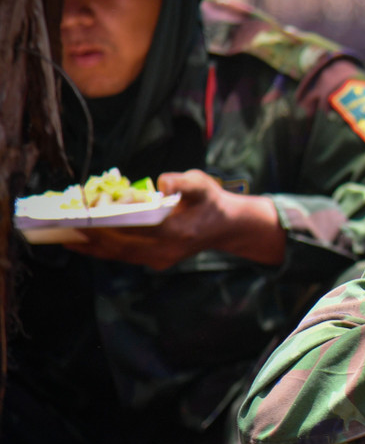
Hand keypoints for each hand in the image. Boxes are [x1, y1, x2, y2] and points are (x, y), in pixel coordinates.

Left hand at [66, 169, 285, 269]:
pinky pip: (121, 257)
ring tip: (61, 233)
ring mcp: (159, 260)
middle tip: (62, 220)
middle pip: (119, 243)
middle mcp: (166, 250)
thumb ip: (183, 181)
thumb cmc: (210, 200)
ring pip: (116, 254)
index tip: (84, 208)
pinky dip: (99, 250)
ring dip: (89, 243)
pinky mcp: (154, 262)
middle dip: (89, 232)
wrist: (225, 226)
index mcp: (177, 230)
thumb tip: (162, 184)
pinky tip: (79, 243)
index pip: (133, 226)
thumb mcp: (202, 183)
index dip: (107, 218)